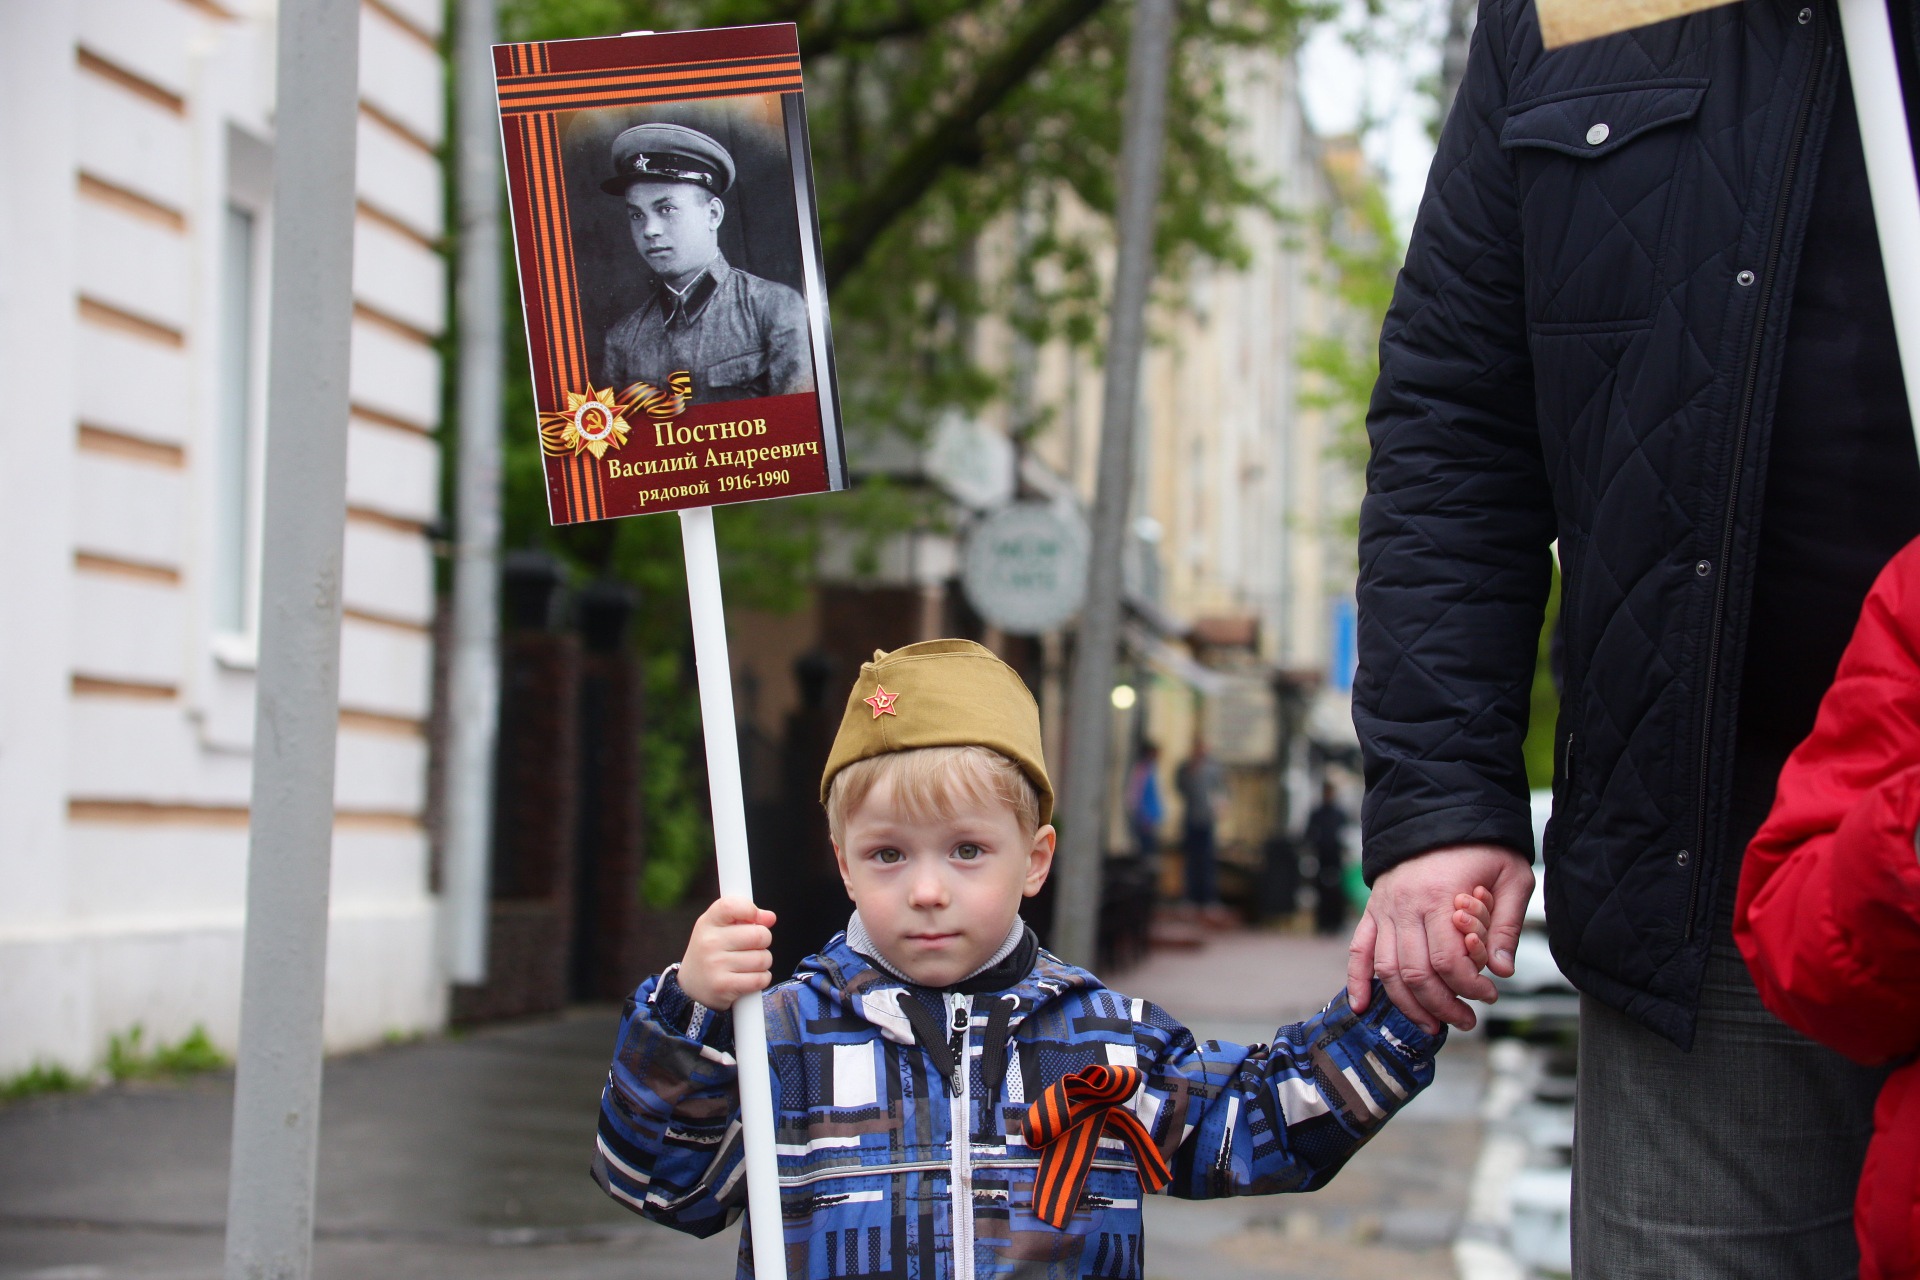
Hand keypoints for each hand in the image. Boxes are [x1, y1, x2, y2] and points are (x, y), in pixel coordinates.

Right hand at [677, 897, 777, 1010]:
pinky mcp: (723, 986)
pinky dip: (761, 978)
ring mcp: (715, 965)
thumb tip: (770, 918)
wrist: (692, 984)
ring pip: (763, 959)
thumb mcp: (720, 927)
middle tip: (752, 946)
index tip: (755, 919)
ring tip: (748, 963)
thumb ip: (745, 917)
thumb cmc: (712, 951)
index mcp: (708, 922)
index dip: (752, 911)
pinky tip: (748, 977)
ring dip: (763, 962)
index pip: (733, 906)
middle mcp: (709, 942)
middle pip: (759, 935)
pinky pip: (760, 979)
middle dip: (764, 941)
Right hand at [1347, 844, 1533, 1032]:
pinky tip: (1363, 1006)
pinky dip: (1357, 980)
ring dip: (1409, 1004)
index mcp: (1441, 896)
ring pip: (1388, 969)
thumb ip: (1507, 925)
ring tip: (1433, 1024)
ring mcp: (1385, 909)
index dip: (1469, 987)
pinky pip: (1358, 950)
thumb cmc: (1481, 845)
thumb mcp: (1512, 876)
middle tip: (1466, 1019)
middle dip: (1442, 1005)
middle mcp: (1406, 905)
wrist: (1440, 812)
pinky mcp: (1373, 910)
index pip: (1448, 960)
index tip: (1490, 994)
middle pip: (1416, 972)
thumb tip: (1501, 970)